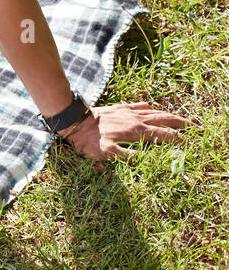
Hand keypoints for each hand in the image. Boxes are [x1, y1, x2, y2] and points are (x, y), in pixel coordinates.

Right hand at [63, 101, 190, 160]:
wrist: (73, 123)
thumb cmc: (96, 118)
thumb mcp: (117, 108)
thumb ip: (134, 108)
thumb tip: (149, 105)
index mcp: (132, 116)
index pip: (160, 116)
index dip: (178, 120)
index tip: (192, 125)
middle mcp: (130, 124)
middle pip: (160, 124)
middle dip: (180, 128)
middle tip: (196, 133)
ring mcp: (120, 135)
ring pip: (148, 136)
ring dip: (167, 139)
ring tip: (183, 145)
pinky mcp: (108, 148)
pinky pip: (126, 154)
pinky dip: (139, 159)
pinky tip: (151, 164)